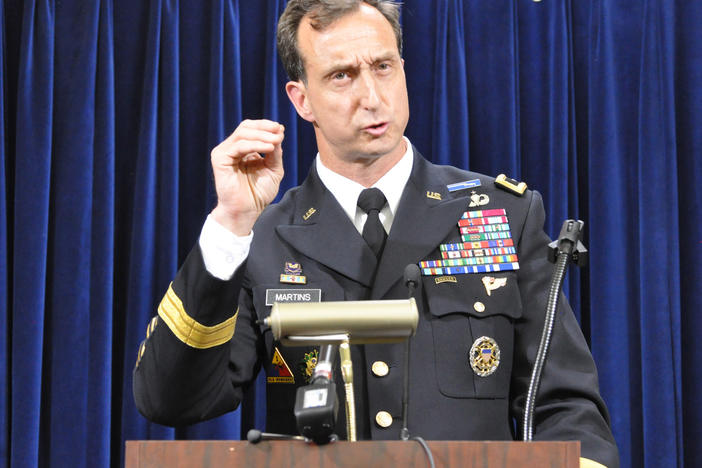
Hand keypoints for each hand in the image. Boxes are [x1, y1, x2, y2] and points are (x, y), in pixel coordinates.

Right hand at [210, 119, 284, 235]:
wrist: (247, 210)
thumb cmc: (259, 193)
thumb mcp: (273, 169)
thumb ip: (275, 152)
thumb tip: (279, 132)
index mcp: (244, 149)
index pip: (252, 129)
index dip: (266, 126)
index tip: (281, 130)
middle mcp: (233, 148)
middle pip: (246, 127)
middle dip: (264, 127)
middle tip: (279, 132)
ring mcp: (225, 152)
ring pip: (242, 133)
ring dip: (262, 135)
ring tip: (276, 141)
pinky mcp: (220, 159)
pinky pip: (239, 146)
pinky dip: (255, 145)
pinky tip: (268, 148)